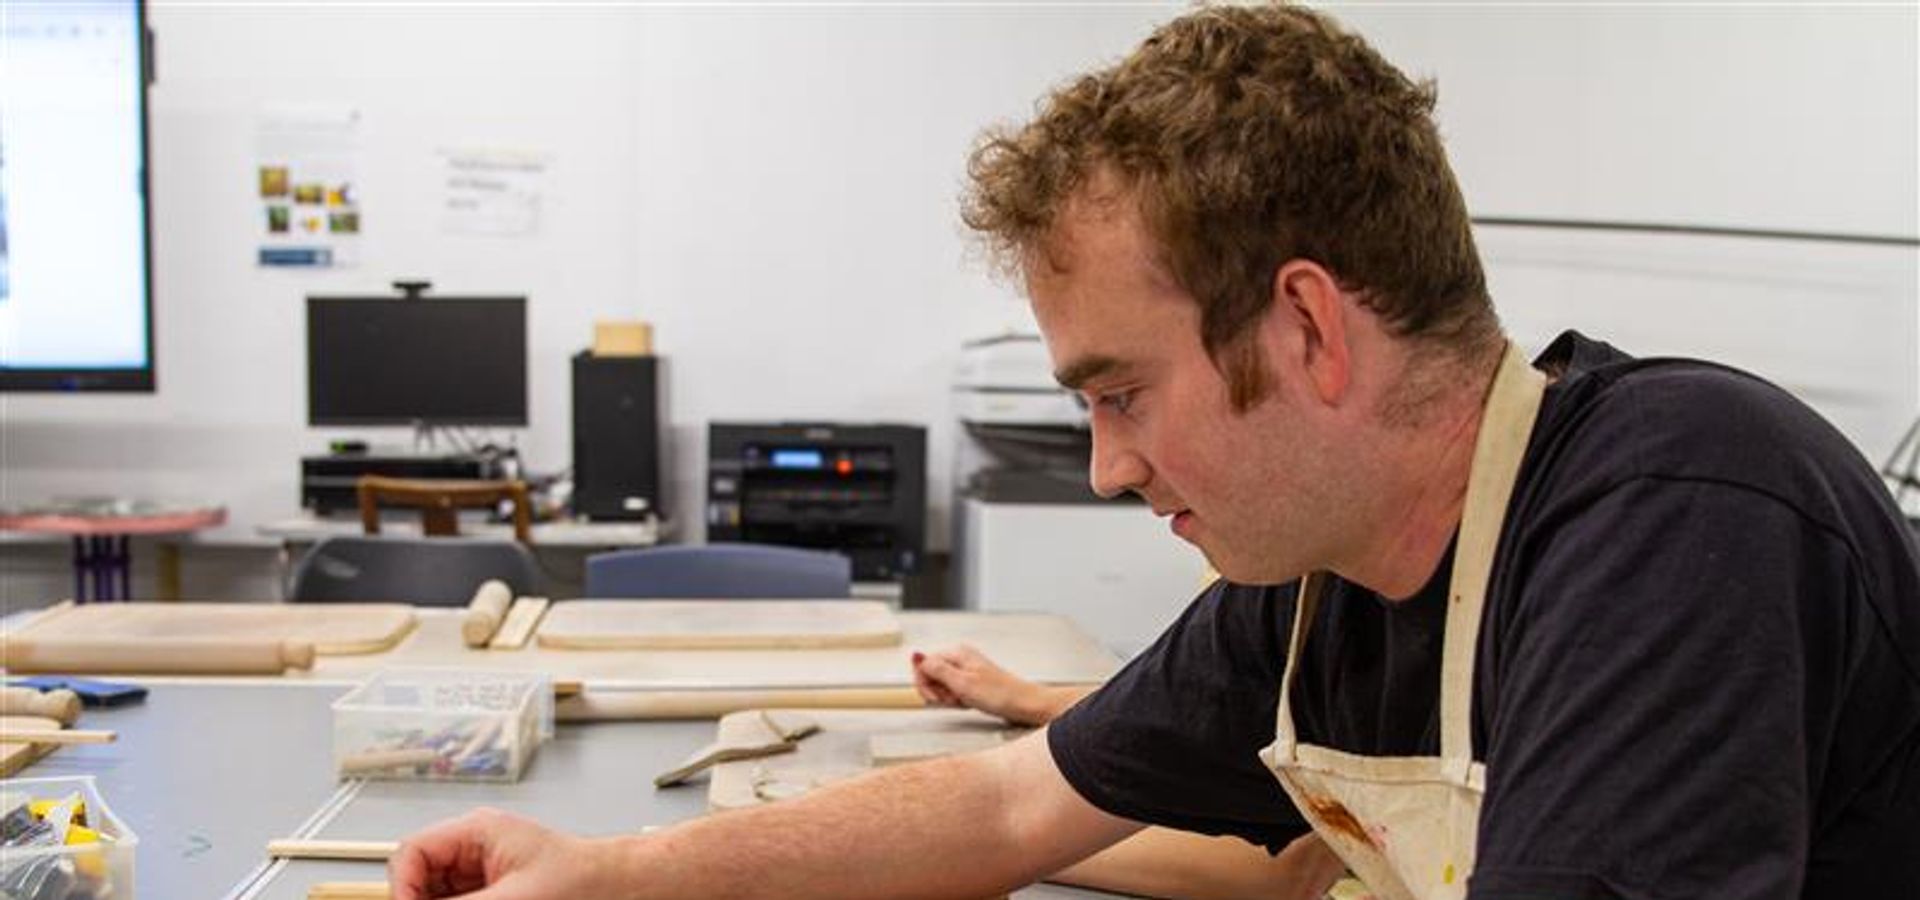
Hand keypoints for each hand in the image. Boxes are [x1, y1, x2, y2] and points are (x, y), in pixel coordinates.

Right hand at [389, 807, 618, 899]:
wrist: (618, 888)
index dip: (403, 886)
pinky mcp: (492, 893)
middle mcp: (473, 850)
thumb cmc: (583, 880)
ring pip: (436, 893)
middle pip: (419, 878)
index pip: (412, 852)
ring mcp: (480, 874)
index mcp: (476, 832)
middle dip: (420, 899)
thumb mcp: (514, 898)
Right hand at [911, 644, 1048, 724]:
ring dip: (947, 698)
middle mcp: (960, 658)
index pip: (923, 665)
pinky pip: (952, 692)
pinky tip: (967, 703)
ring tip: (963, 701)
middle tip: (952, 699)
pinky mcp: (971, 683)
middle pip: (930, 675)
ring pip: (941, 686)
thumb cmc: (999, 694)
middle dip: (937, 692)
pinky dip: (956, 701)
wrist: (1024, 704)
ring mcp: (965, 671)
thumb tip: (916, 655)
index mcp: (956, 653)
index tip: (936, 696)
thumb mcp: (962, 683)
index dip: (925, 684)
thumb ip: (936, 669)